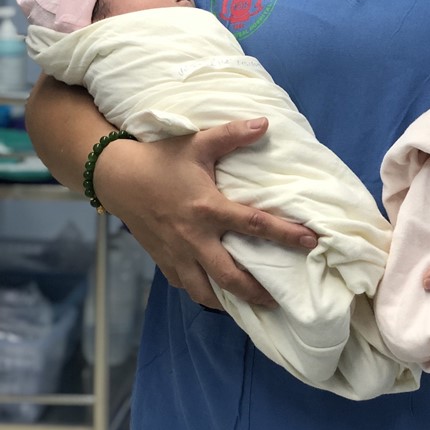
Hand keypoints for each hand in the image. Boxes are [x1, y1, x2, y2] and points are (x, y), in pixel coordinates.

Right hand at [93, 118, 317, 309]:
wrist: (117, 176)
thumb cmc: (161, 158)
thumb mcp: (199, 143)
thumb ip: (233, 134)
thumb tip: (265, 123)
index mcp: (208, 209)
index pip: (255, 225)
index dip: (285, 235)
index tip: (311, 242)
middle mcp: (194, 238)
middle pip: (230, 276)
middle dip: (256, 292)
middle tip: (279, 301)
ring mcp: (176, 253)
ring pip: (205, 291)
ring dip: (229, 302)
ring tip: (250, 307)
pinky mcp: (162, 260)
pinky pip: (185, 285)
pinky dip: (202, 294)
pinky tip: (215, 294)